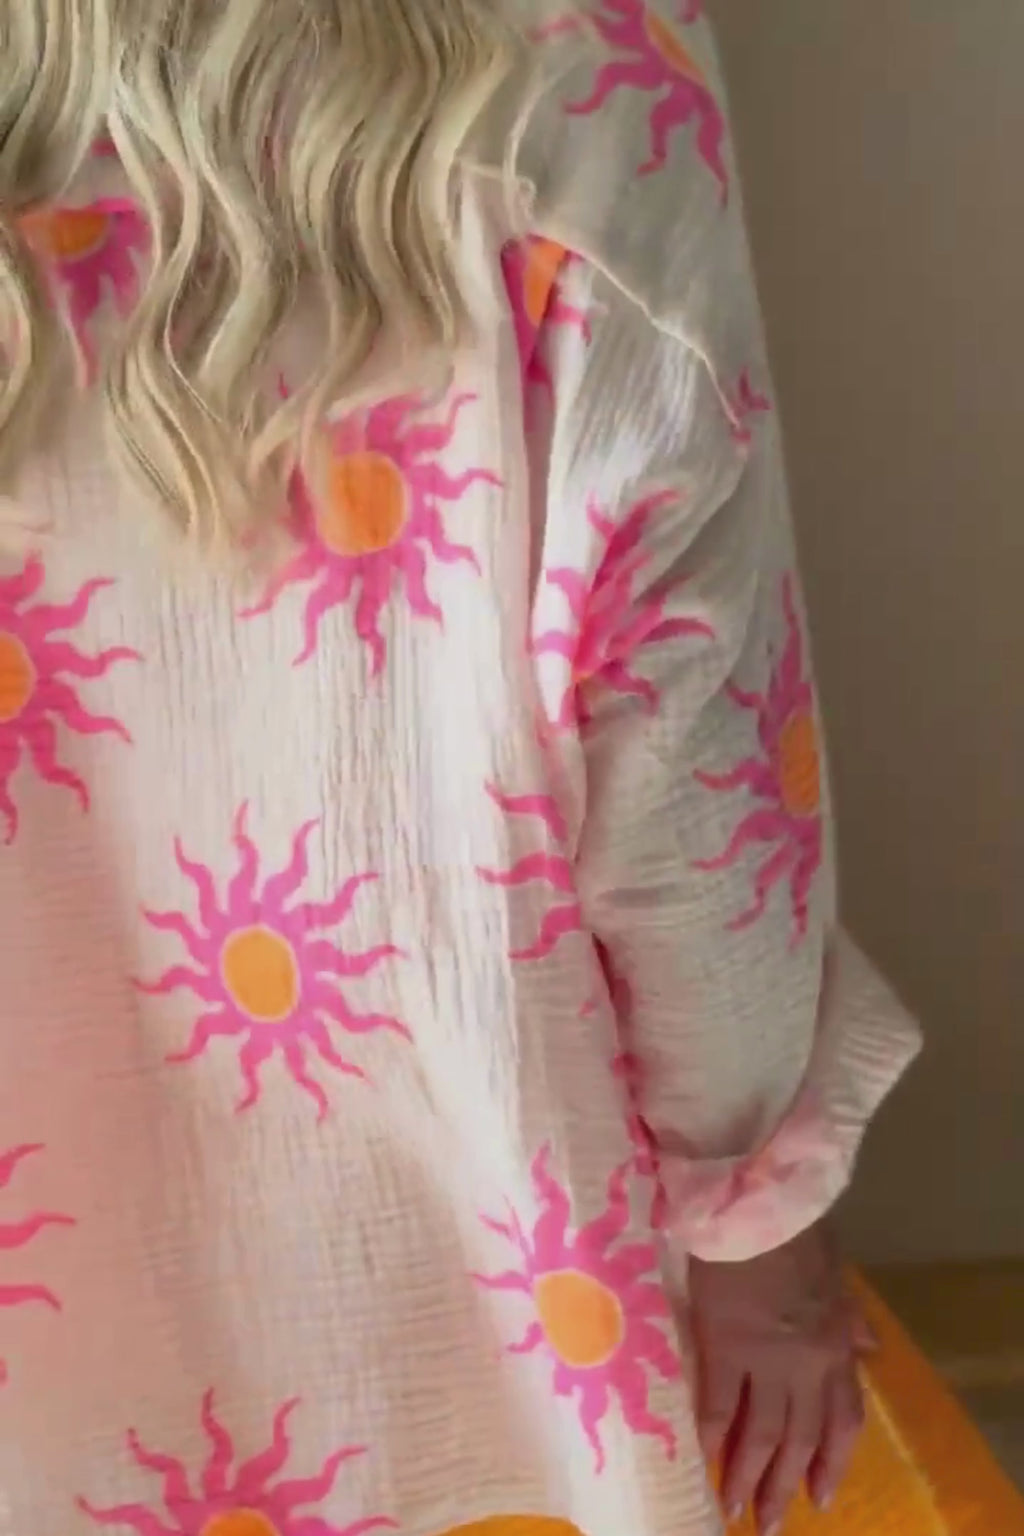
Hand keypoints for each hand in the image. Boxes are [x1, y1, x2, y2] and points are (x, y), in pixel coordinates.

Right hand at [687, 1220, 871, 1534]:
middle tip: (769, 1521)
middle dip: (785, 1483)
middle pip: (802, 1437)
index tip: (820, 1494)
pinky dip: (710, 1435)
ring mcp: (766, 1356)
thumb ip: (848, 1315)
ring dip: (747, 1474)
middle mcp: (809, 1361)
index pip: (843, 1417)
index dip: (833, 1460)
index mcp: (836, 1342)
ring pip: (763, 1431)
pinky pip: (717, 1402)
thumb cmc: (793, 1224)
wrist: (758, 1198)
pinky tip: (699, 1457)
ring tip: (734, 1506)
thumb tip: (868, 1349)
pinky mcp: (724, 1343)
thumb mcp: (835, 1271)